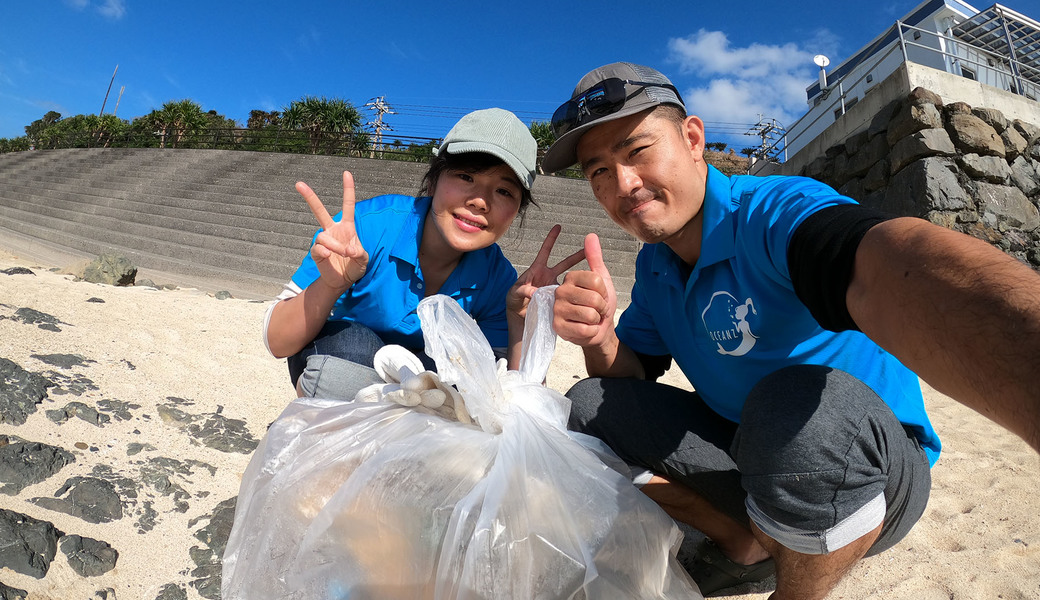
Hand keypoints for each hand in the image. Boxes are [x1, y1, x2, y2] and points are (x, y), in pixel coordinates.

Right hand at [297, 171, 368, 290]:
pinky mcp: (317, 252)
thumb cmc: (354, 267)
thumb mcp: (363, 260)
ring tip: (343, 254)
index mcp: (347, 227)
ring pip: (323, 236)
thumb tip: (350, 249)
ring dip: (335, 246)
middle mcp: (333, 230)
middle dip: (309, 197)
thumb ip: (360, 254)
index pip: (348, 205)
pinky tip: (328, 256)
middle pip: (319, 211)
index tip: (346, 173)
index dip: (348, 189)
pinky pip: (317, 248)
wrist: (342, 281)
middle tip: (298, 183)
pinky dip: (323, 252)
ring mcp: (324, 240)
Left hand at [507, 224, 585, 319]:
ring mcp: (554, 288)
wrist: (519, 316)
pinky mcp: (558, 300)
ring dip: (581, 278)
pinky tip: (582, 297)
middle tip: (588, 249)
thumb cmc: (514, 300)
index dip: (551, 239)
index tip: (558, 227)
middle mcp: (548, 277)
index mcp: (538, 270)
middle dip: (577, 256)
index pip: (545, 251)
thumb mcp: (514, 293)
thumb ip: (523, 290)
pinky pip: (567, 296)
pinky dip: (573, 297)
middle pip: (565, 264)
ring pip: (570, 281)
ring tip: (594, 276)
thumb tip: (535, 292)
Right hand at [553, 233, 617, 348]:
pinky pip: (585, 329)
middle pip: (594, 298)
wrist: (598, 329)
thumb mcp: (600, 278)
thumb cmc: (599, 304)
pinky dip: (591, 332)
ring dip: (596, 320)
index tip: (600, 295)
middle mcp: (560, 291)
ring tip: (589, 319)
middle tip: (595, 309)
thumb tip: (591, 235)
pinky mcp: (557, 327)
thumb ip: (594, 257)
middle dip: (601, 307)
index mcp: (569, 278)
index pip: (596, 280)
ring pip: (590, 314)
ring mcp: (557, 309)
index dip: (604, 291)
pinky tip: (584, 330)